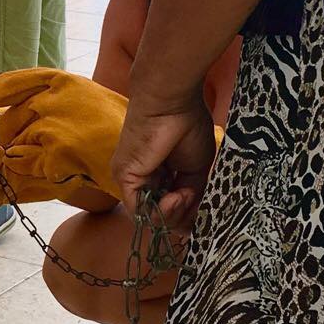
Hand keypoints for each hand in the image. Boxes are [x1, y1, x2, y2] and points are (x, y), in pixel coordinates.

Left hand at [111, 90, 217, 233]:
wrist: (172, 103)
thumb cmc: (188, 126)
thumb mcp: (198, 169)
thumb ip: (192, 195)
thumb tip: (189, 220)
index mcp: (162, 174)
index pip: (171, 208)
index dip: (187, 216)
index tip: (199, 211)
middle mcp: (145, 179)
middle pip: (160, 216)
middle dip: (180, 217)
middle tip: (190, 201)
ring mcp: (133, 179)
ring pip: (149, 216)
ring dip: (171, 214)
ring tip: (182, 197)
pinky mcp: (124, 176)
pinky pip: (138, 209)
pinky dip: (159, 211)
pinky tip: (173, 198)